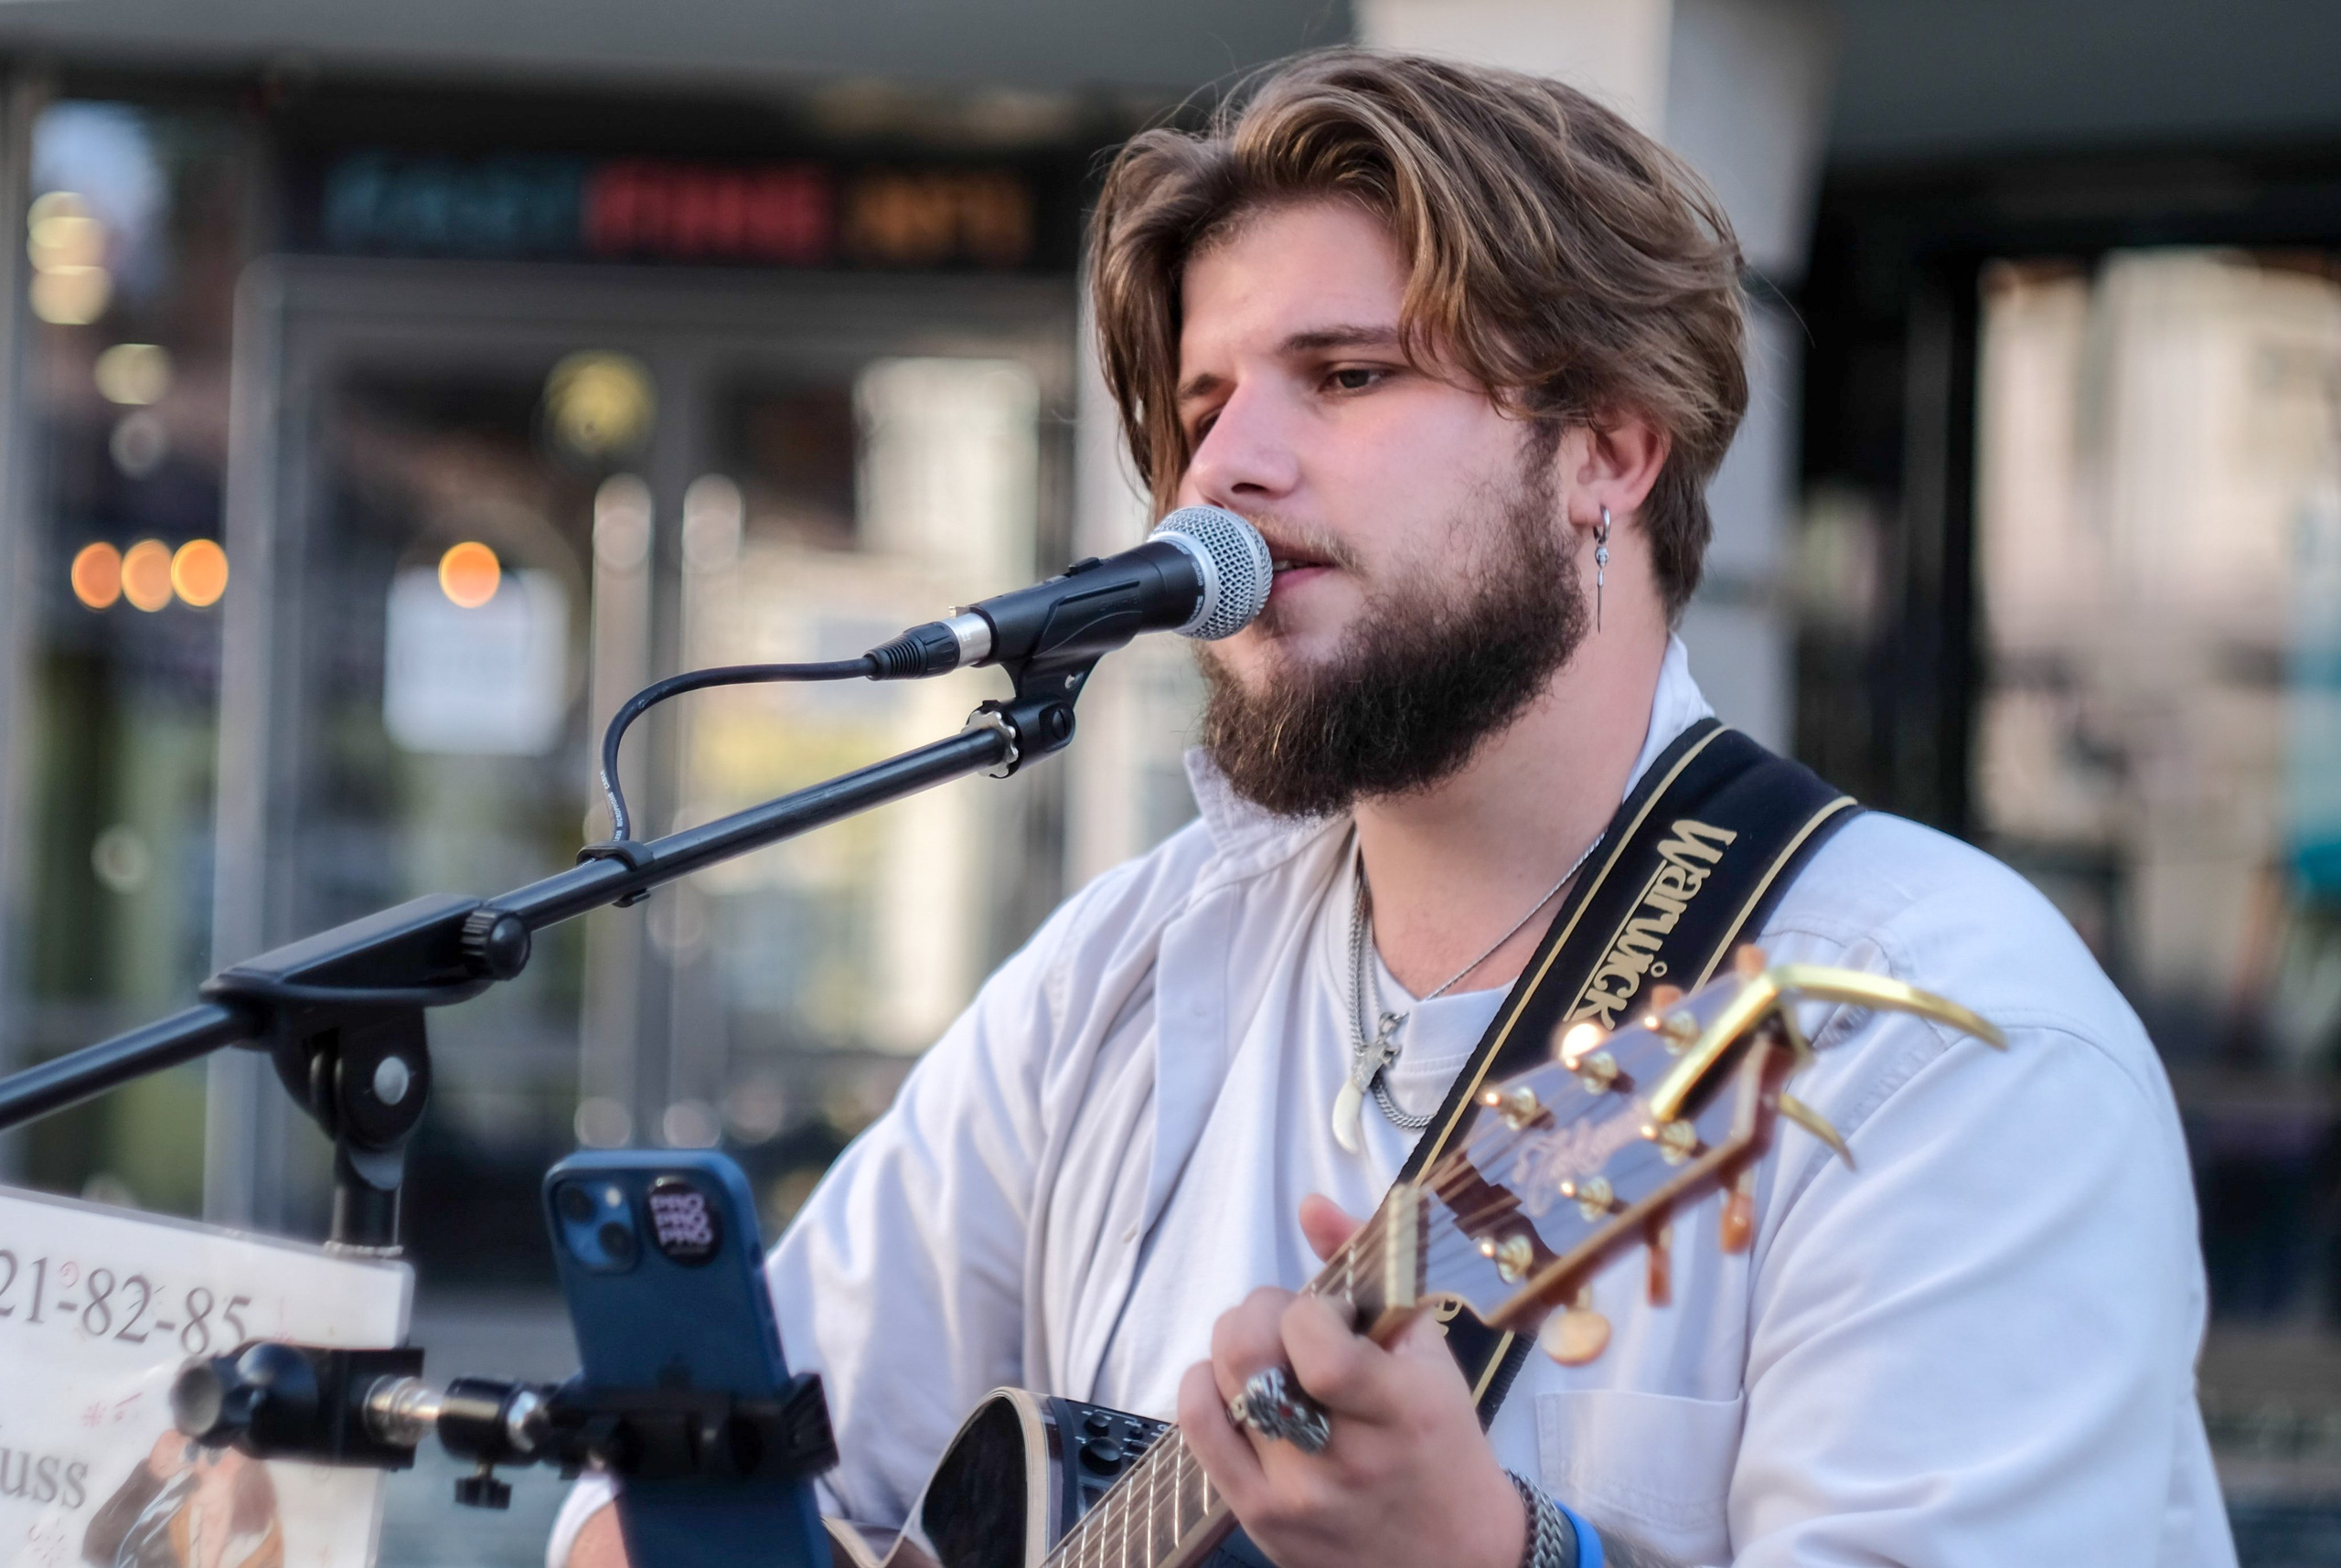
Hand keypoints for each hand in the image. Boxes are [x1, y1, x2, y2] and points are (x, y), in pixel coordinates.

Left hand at [1175, 1196, 1526, 1567]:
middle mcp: (1344, 1460)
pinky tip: (1232, 1384)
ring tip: (1269, 1355)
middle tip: (1289, 1322)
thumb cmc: (1443, 1445)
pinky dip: (1203, 1388)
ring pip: (1219, 1387)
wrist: (1455, 1557)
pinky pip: (1200, 1432)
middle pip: (1251, 1360)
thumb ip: (1372, 1270)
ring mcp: (1294, 1495)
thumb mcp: (1429, 1356)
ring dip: (1234, 1348)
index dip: (1310, 1310)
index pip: (1319, 1348)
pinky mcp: (1260, 1518)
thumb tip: (1310, 1204)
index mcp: (1402, 1412)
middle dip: (1260, 1314)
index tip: (1332, 1314)